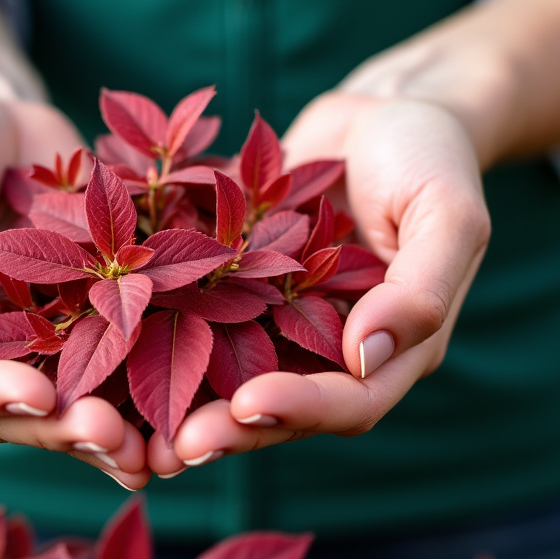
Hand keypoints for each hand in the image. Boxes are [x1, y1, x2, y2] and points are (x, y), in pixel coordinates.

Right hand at [0, 90, 151, 488]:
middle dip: (66, 430)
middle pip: (17, 413)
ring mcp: (38, 347)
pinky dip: (151, 396)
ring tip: (158, 453)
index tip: (40, 397)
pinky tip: (192, 418)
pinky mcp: (91, 327)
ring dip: (113, 436)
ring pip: (72, 408)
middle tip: (115, 441)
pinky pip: (119, 370)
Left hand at [149, 93, 490, 474]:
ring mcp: (282, 323)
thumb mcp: (447, 214)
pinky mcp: (240, 290)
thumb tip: (365, 355)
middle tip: (173, 447)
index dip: (300, 410)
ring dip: (184, 403)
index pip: (349, 401)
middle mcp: (332, 349)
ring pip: (230, 378)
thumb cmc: (430, 155)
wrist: (384, 111)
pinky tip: (111, 348)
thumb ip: (419, 290)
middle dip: (229, 428)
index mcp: (394, 348)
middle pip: (280, 407)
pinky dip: (157, 339)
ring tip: (130, 430)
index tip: (248, 406)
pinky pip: (198, 322)